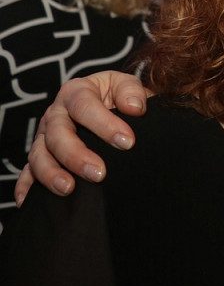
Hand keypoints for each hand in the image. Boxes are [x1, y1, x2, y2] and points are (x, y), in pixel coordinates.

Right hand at [14, 71, 148, 204]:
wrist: (107, 103)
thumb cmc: (116, 96)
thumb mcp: (125, 85)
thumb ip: (132, 91)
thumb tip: (135, 108)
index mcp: (76, 92)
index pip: (85, 106)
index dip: (105, 124)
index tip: (127, 142)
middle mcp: (56, 113)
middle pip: (58, 134)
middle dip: (77, 155)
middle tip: (99, 173)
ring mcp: (44, 135)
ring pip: (39, 154)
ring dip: (51, 173)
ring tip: (68, 189)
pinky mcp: (39, 154)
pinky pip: (27, 171)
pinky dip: (25, 185)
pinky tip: (28, 200)